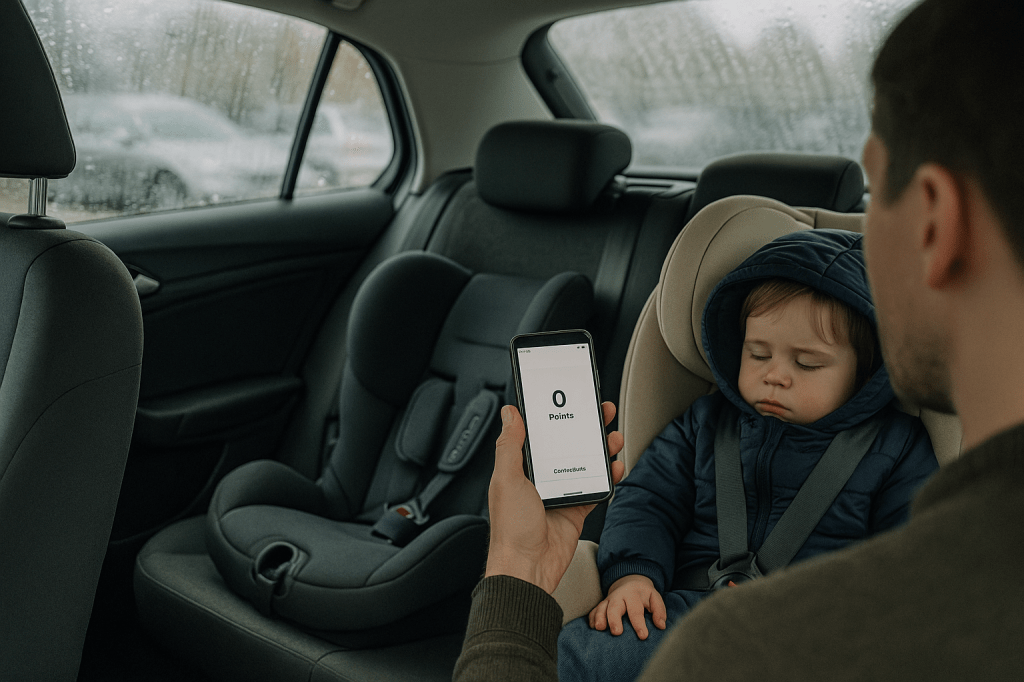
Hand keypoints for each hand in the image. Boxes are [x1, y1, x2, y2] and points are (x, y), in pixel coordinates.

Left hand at [484, 403, 623, 593]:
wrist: (528, 569)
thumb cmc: (511, 530)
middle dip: (585, 427)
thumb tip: (509, 414)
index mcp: (520, 468)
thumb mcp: (506, 479)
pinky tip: (615, 467)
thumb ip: (510, 445)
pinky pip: (596, 488)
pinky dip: (608, 477)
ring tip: (613, 436)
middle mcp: (540, 479)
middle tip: (601, 412)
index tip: (570, 399)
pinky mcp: (576, 510)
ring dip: (601, 449)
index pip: (540, 434)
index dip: (556, 415)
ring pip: (585, 464)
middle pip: (568, 445)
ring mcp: (560, 494)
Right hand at [589, 574, 666, 638]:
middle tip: (617, 632)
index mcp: (633, 594)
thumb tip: (661, 625)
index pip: (636, 610)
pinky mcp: (601, 604)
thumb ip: (659, 610)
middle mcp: (619, 596)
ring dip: (599, 618)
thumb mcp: (654, 598)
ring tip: (599, 628)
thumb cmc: (644, 595)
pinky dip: (592, 618)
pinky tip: (593, 628)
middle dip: (614, 619)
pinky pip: (594, 611)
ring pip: (601, 608)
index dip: (639, 623)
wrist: (629, 581)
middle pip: (614, 607)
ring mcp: (608, 600)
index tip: (643, 636)